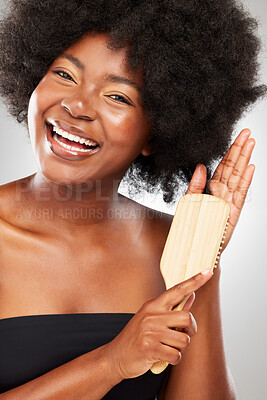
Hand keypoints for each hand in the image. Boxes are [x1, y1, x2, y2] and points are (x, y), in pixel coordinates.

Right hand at [105, 270, 212, 379]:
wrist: (116, 356)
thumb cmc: (138, 337)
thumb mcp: (152, 320)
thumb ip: (174, 309)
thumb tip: (192, 296)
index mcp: (153, 305)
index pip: (178, 290)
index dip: (195, 281)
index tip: (209, 271)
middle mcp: (152, 315)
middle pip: (187, 318)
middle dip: (190, 330)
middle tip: (182, 334)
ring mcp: (150, 331)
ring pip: (183, 340)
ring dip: (179, 348)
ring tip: (165, 346)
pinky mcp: (149, 348)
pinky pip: (176, 355)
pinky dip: (173, 360)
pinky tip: (162, 356)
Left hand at [186, 128, 254, 252]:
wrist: (196, 253)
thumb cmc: (192, 230)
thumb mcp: (189, 204)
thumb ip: (195, 186)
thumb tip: (201, 166)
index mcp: (212, 190)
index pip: (223, 167)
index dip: (229, 151)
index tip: (236, 136)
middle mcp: (223, 194)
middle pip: (232, 168)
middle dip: (239, 149)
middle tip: (247, 132)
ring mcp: (229, 203)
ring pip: (237, 177)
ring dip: (244, 160)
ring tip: (251, 143)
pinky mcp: (232, 214)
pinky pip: (239, 195)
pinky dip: (245, 181)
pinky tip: (251, 168)